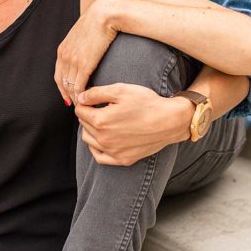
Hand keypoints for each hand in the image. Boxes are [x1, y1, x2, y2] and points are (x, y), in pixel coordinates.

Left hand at [55, 0, 119, 104]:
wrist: (104, 15)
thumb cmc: (97, 24)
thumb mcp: (81, 36)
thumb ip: (78, 47)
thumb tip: (83, 54)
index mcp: (62, 50)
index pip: (58, 76)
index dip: (62, 89)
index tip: (68, 98)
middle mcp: (64, 56)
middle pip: (62, 83)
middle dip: (68, 96)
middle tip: (76, 107)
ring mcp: (73, 61)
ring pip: (71, 86)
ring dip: (77, 98)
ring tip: (84, 106)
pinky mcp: (85, 64)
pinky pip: (80, 85)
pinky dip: (82, 95)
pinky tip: (88, 101)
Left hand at [74, 83, 192, 165]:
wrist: (170, 121)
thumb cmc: (146, 103)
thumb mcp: (120, 90)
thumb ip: (95, 93)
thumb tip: (80, 98)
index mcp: (100, 121)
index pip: (79, 110)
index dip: (85, 102)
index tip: (94, 99)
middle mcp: (104, 139)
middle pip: (83, 124)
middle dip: (88, 114)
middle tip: (100, 108)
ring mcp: (113, 151)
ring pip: (88, 140)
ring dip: (90, 130)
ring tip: (103, 121)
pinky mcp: (123, 159)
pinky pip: (99, 157)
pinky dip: (97, 147)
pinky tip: (103, 138)